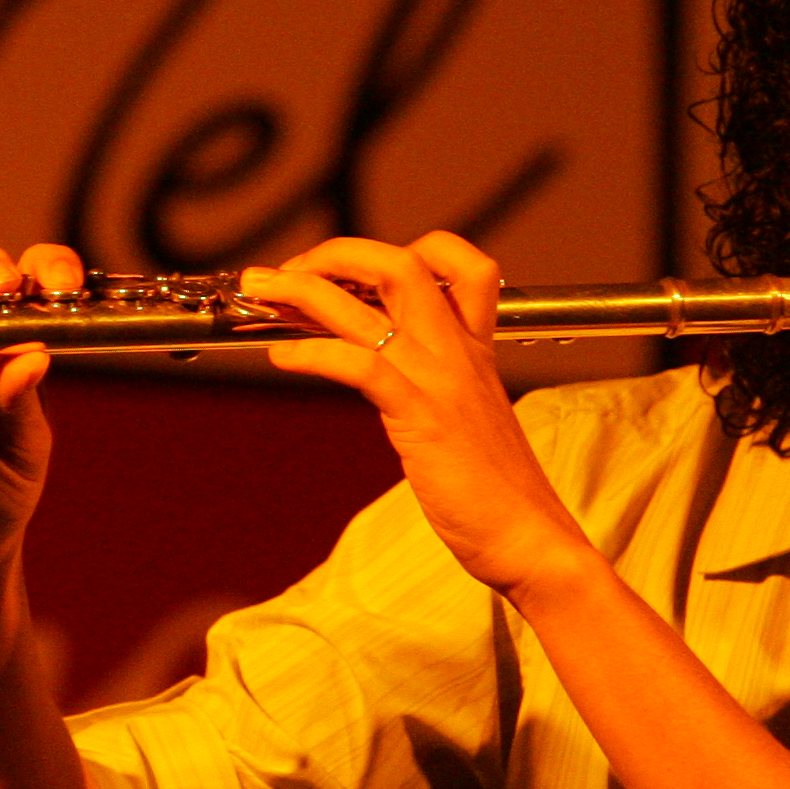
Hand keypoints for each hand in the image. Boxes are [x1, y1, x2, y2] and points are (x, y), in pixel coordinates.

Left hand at [243, 232, 603, 602]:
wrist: (529, 539)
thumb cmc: (496, 492)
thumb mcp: (468, 419)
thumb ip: (438, 387)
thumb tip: (391, 377)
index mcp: (475, 349)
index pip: (462, 264)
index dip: (408, 249)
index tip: (358, 270)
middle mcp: (457, 352)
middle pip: (398, 264)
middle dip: (333, 254)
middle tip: (288, 269)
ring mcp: (439, 380)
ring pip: (366, 305)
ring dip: (301, 289)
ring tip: (260, 291)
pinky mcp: (421, 417)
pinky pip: (359, 364)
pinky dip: (312, 352)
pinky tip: (282, 357)